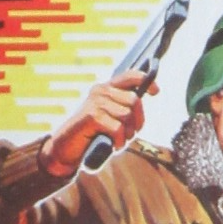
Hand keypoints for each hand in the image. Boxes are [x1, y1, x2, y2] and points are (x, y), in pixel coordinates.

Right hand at [41, 71, 156, 177]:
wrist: (66, 147)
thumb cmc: (93, 134)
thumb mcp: (110, 117)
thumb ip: (125, 108)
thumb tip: (144, 99)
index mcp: (106, 89)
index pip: (129, 76)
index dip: (144, 80)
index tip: (156, 91)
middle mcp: (100, 91)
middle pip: (134, 100)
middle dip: (137, 122)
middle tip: (128, 135)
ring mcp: (95, 102)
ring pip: (127, 115)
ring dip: (127, 134)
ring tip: (117, 140)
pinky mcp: (92, 116)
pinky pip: (118, 128)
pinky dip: (119, 141)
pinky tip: (112, 145)